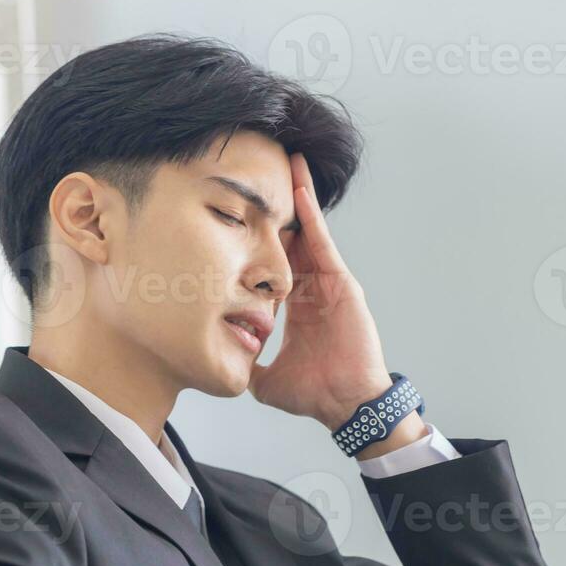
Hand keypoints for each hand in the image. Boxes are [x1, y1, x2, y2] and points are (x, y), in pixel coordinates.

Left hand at [247, 153, 409, 441]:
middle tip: (261, 171)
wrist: (345, 404)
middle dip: (278, 206)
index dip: (258, 237)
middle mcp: (312, 287)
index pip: (274, 261)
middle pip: (292, 236)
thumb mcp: (267, 380)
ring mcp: (329, 282)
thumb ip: (247, 366)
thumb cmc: (315, 393)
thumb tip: (220, 366)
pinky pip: (322, 241)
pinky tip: (298, 189)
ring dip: (297, 196)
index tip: (240, 212)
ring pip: (308, 230)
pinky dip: (311, 215)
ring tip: (285, 161)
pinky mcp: (342, 281)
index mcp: (297, 304)